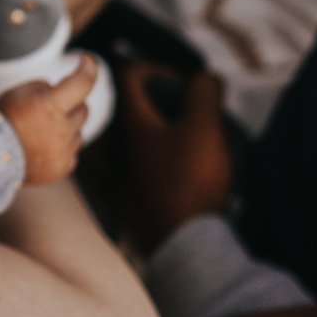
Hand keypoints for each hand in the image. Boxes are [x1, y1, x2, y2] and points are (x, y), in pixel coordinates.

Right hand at [0, 57, 98, 186]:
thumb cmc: (1, 119)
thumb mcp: (19, 92)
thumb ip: (45, 89)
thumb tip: (60, 93)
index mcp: (51, 106)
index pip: (82, 83)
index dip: (89, 68)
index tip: (87, 60)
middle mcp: (62, 130)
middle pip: (83, 110)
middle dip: (70, 106)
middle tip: (47, 109)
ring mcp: (64, 152)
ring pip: (78, 133)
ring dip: (66, 129)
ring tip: (39, 133)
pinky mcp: (62, 169)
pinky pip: (71, 154)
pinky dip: (61, 149)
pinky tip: (41, 149)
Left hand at [113, 62, 230, 249]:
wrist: (182, 247)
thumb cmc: (191, 182)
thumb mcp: (206, 127)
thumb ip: (204, 92)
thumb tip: (202, 77)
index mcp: (127, 123)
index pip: (129, 76)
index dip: (157, 69)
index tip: (182, 83)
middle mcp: (110, 146)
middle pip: (124, 109)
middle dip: (153, 102)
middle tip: (181, 110)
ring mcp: (110, 177)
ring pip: (123, 140)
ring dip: (148, 132)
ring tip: (177, 141)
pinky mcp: (118, 203)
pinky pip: (125, 170)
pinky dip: (144, 161)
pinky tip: (168, 172)